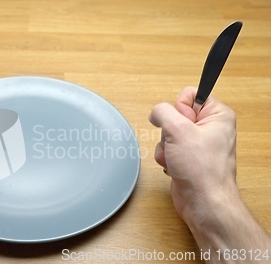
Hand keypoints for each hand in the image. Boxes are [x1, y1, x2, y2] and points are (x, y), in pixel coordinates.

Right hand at [149, 86, 236, 224]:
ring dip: (165, 145)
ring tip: (176, 157)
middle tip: (179, 144)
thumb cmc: (201, 169)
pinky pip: (168, 147)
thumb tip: (156, 112)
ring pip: (168, 132)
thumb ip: (163, 112)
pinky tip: (173, 165)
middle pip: (175, 114)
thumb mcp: (178, 130)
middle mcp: (210, 127)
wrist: (202, 201)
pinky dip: (165, 156)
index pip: (189, 94)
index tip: (183, 125)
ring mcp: (198, 143)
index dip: (179, 109)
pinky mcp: (189, 157)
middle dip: (169, 130)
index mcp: (217, 115)